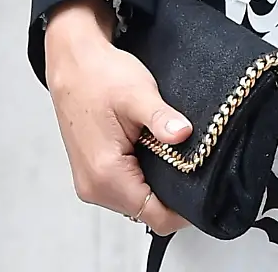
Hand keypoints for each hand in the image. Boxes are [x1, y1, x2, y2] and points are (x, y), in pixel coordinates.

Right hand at [44, 0, 190, 234]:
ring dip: (156, 183)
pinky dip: (142, 175)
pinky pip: (125, 187)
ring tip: (169, 151)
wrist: (73, 62)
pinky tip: (152, 150)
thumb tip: (183, 135)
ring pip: (135, 201)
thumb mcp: (137, 93)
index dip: (183, 210)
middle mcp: (94, 186)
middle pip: (146, 212)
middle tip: (191, 163)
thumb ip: (161, 118)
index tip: (204, 189)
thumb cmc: (99, 75)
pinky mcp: (92, 172)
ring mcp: (90, 181)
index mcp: (105, 175)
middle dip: (171, 194)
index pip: (154, 216)